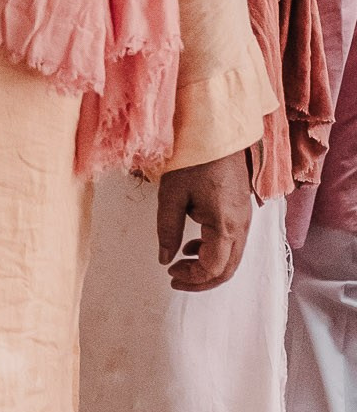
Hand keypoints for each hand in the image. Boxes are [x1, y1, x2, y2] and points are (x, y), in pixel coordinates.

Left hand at [155, 150, 252, 290]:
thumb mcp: (171, 195)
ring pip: (233, 258)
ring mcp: (246, 219)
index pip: (214, 268)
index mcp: (225, 225)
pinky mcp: (243, 212)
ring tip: (181, 261)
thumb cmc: (193, 159)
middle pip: (228, 269)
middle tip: (175, 277)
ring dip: (208, 267)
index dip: (192, 278)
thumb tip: (165, 258)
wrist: (217, 131)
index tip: (170, 272)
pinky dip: (215, 251)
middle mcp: (242, 226)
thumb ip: (167, 230)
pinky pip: (234, 243)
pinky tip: (193, 243)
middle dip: (201, 280)